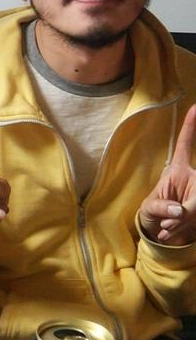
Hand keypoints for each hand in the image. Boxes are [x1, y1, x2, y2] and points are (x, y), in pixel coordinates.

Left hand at [139, 104, 195, 244]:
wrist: (159, 232)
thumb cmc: (152, 214)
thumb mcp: (149, 210)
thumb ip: (162, 209)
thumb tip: (180, 211)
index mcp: (177, 170)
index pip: (185, 145)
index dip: (190, 126)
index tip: (195, 107)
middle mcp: (194, 178)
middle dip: (187, 211)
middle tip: (169, 221)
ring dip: (182, 222)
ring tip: (167, 226)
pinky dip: (184, 229)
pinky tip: (171, 231)